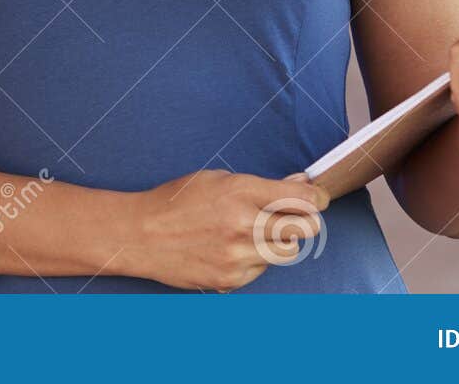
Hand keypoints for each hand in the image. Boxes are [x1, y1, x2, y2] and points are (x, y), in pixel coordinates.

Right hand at [123, 169, 328, 290]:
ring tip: (259, 231)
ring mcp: (237, 256)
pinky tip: (235, 248)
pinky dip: (257, 259)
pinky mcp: (230, 280)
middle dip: (307, 220)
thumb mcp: (218, 179)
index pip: (301, 198)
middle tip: (296, 215)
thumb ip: (261, 185)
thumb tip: (298, 182)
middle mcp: (243, 225)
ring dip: (281, 241)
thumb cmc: (177, 201)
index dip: (317, 196)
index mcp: (240, 192)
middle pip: (305, 229)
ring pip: (287, 252)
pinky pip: (262, 270)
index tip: (318, 196)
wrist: (140, 235)